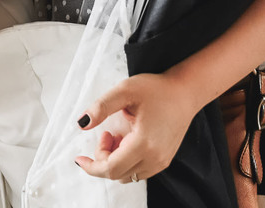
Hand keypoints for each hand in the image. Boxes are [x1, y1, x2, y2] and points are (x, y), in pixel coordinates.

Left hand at [74, 72, 199, 183]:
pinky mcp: (164, 160)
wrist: (185, 92)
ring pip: (128, 175)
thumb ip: (101, 107)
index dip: (92, 166)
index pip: (111, 168)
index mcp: (143, 144)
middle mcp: (154, 158)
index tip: (79, 157)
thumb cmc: (156, 89)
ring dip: (115, 160)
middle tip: (107, 133)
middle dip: (103, 158)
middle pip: (117, 174)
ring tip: (118, 136)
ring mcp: (161, 162)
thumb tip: (82, 124)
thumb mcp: (124, 91)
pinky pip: (139, 171)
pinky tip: (128, 141)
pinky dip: (127, 161)